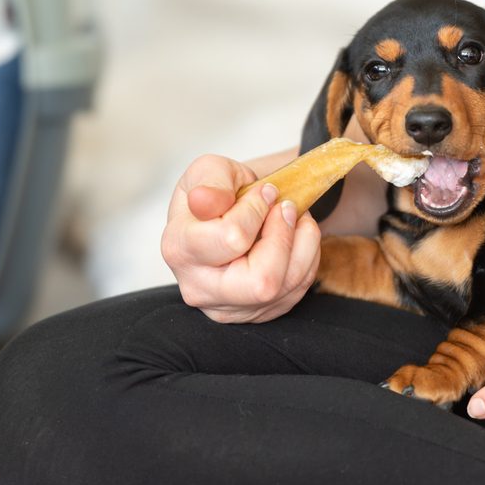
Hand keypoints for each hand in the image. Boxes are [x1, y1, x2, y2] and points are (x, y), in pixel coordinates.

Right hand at [161, 154, 321, 322]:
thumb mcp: (209, 170)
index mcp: (179, 247)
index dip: (257, 209)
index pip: (233, 238)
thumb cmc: (216, 193)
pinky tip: (293, 239)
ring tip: (294, 218)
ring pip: (285, 288)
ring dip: (302, 244)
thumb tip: (204, 201)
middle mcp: (198, 286)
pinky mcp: (253, 314)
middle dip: (284, 238)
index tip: (263, 191)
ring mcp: (226, 307)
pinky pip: (296, 293)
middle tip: (286, 208)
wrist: (223, 216)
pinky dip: (305, 259)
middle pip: (262, 282)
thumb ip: (210, 182)